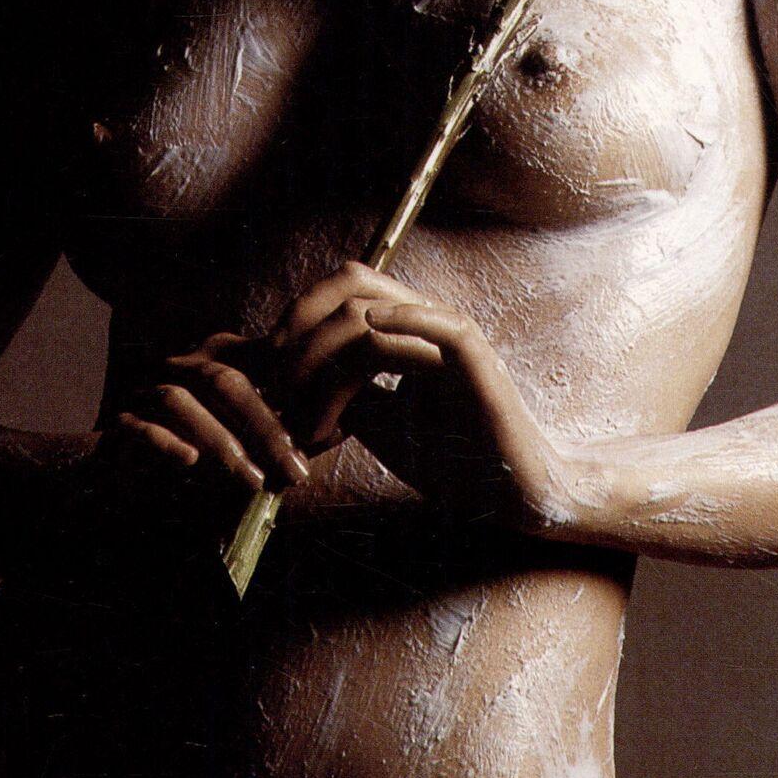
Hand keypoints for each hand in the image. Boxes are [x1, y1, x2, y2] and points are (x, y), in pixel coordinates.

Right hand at [82, 331, 311, 537]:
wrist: (134, 486)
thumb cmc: (208, 462)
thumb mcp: (259, 444)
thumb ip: (295, 432)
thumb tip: (345, 422)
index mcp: (217, 361)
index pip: (257, 364)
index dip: (292, 394)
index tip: (326, 433)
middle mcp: (180, 369)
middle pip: (224, 381)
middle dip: (264, 428)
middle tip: (294, 470)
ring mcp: (145, 395)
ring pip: (179, 402)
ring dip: (220, 442)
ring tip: (252, 481)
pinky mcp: (118, 427)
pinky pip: (138, 427)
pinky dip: (165, 443)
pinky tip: (189, 463)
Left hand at [265, 260, 576, 535]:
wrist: (511, 492)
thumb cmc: (454, 460)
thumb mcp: (379, 424)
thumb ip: (344, 395)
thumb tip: (290, 385)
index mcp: (404, 332)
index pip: (338, 298)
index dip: (295, 324)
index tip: (265, 374)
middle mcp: (425, 324)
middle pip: (352, 286)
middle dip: (300, 328)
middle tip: (275, 380)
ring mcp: (451, 337)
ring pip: (378, 310)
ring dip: (328, 350)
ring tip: (303, 395)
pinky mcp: (479, 360)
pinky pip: (441, 326)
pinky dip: (403, 322)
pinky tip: (368, 331)